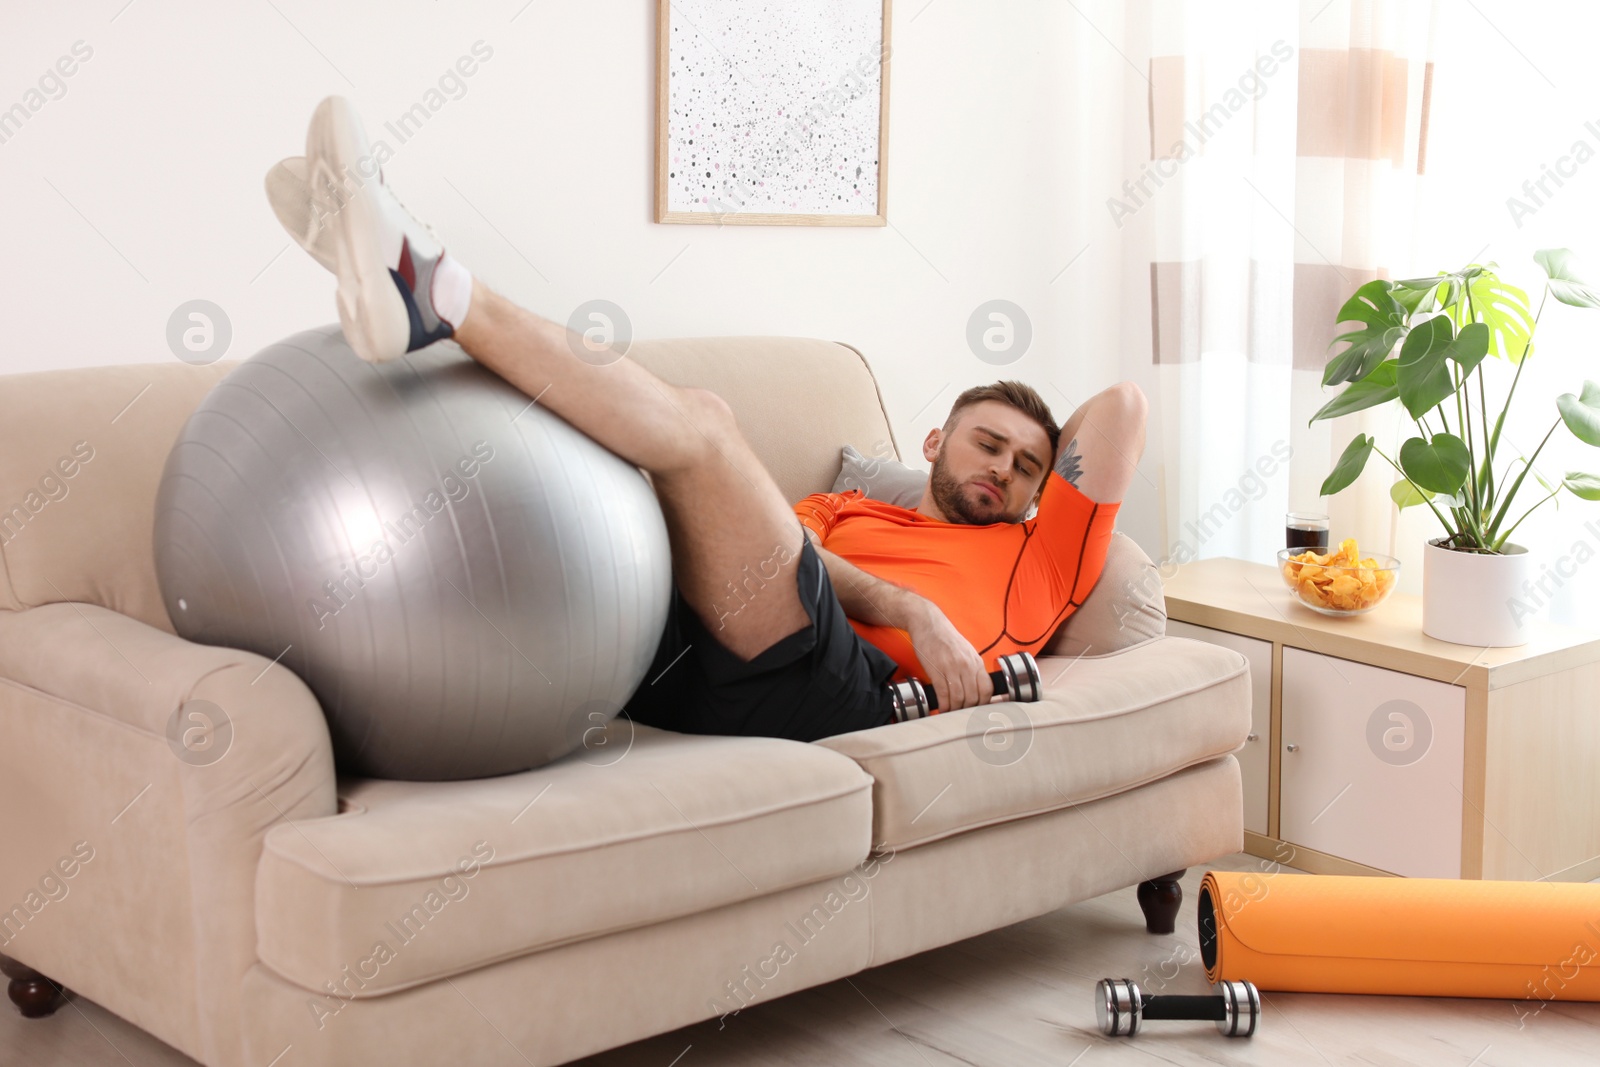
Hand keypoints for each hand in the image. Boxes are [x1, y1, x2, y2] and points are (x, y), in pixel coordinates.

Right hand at [900, 597, 992, 712]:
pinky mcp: (936, 670)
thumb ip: (973, 669)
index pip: (987, 689)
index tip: (976, 709)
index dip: (983, 703)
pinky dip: (943, 705)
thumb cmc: (946, 638)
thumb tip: (977, 689)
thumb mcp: (966, 651)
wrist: (928, 623)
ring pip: (958, 698)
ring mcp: (951, 668)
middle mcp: (966, 665)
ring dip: (954, 710)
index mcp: (976, 661)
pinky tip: (941, 708)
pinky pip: (943, 694)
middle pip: (973, 697)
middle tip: (961, 713)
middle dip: (967, 709)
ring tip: (950, 712)